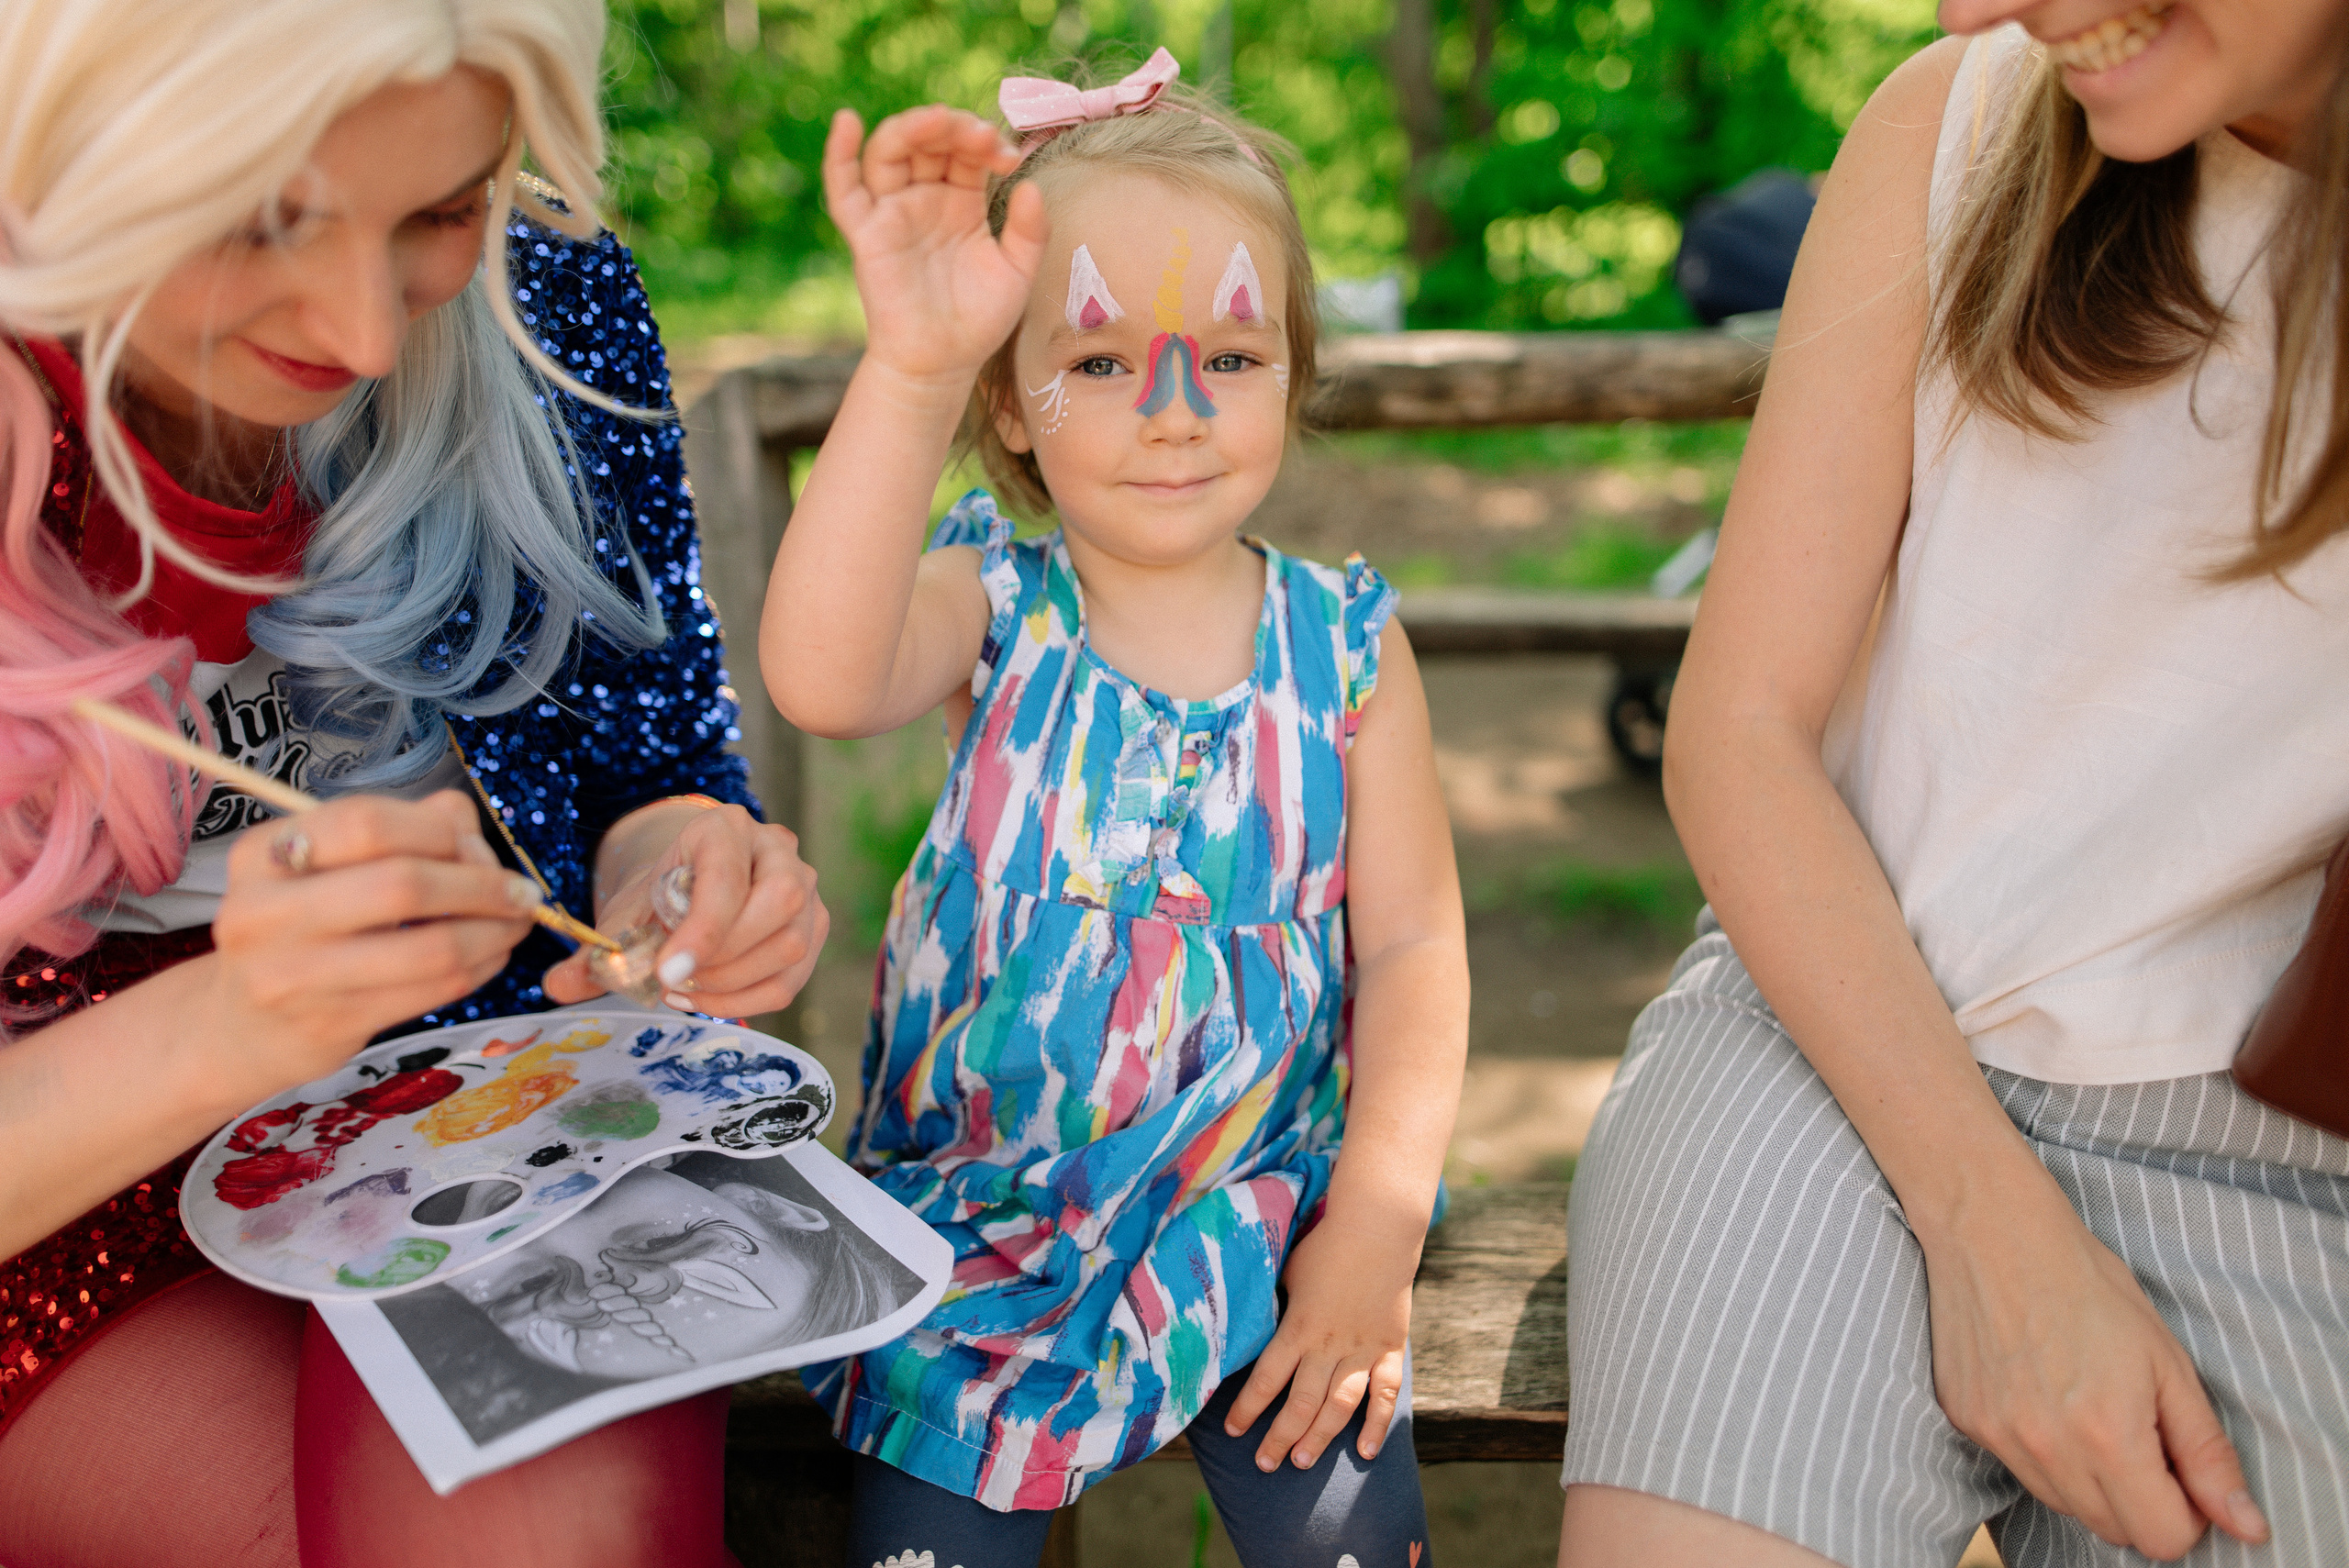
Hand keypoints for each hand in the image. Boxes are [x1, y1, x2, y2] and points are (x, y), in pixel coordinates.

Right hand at [205, 791, 540, 1095]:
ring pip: (429, 947)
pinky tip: (490, 956)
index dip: (439, 831)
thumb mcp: (325, 866)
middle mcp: (265, 912)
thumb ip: (400, 828)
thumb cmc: (302, 928)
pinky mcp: (329, 1025)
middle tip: (520, 892)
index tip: (478, 847)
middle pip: (402, 884)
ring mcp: (292, 975)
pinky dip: (479, 968)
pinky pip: (431, 990)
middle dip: (482, 885)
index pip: (367, 822)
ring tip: (515, 925)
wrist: (242, 1025)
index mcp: (264, 854)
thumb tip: (466, 825)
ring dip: (493, 933)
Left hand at [542, 800, 826, 1018]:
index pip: (727, 878)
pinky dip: (748, 1002)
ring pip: (791, 945)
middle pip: (779, 906)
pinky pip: (793, 977)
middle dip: (724, 958)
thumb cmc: (661, 894)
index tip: (666, 973)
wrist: (692, 883)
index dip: (701, 931)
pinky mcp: (815, 927)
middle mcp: (777, 848)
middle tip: (675, 980)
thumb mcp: (626, 909)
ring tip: (685, 990)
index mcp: (725, 827)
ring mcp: (806, 887)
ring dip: (733, 983)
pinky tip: (707, 998)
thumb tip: (557, 985)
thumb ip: (595, 948)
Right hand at [821, 104, 1048, 381]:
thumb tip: (1030, 185)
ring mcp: (892, 211)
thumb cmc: (979, 319)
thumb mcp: (1017, 271)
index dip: (986, 143)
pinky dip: (838, 153)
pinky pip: (844, 189)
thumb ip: (1029, 230)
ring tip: (939, 120)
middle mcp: (924, 198)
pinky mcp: (866, 233)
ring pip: (889, 152)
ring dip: (911, 128)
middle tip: (981, 136)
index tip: (1009, 157)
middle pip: (927, 141)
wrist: (943, 363)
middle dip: (953, 129)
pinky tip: (846, 122)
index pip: (967, 152)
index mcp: (960, 199)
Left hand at [1222, 1216, 1417, 1470]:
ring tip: (1301, 1461)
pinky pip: (1385, 1392)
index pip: (1267, 1378)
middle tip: (1265, 1464)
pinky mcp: (1390, 1347)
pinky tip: (1365, 1451)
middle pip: (1301, 1402)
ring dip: (1320, 1437)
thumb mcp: (1288, 1271)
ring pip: (1339, 1405)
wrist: (1378, 1228)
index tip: (1234, 1431)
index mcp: (1299, 1326)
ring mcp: (1363, 1349)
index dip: (1248, 1408)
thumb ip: (1272, 1304)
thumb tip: (1242, 1321)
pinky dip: (1377, 1423)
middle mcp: (1330, 1344)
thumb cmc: (1324, 1246)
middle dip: (1279, 1437)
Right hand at [1922, 1181, 2268, 1558]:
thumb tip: (2244, 1523)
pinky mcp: (1966, 1421)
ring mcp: (1999, 1437)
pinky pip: (2019, 1468)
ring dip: (2089, 1479)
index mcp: (2108, 1436)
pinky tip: (2041, 1391)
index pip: (2161, 1537)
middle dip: (2139, 1498)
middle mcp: (2047, 1449)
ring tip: (2087, 1406)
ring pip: (2064, 1504)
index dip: (2185, 1510)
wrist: (1993, 1231)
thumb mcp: (2167, 1362)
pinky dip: (2042, 1449)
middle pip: (2112, 1530)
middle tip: (2137, 1429)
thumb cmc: (2086, 1283)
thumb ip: (2206, 1452)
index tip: (2178, 1464)